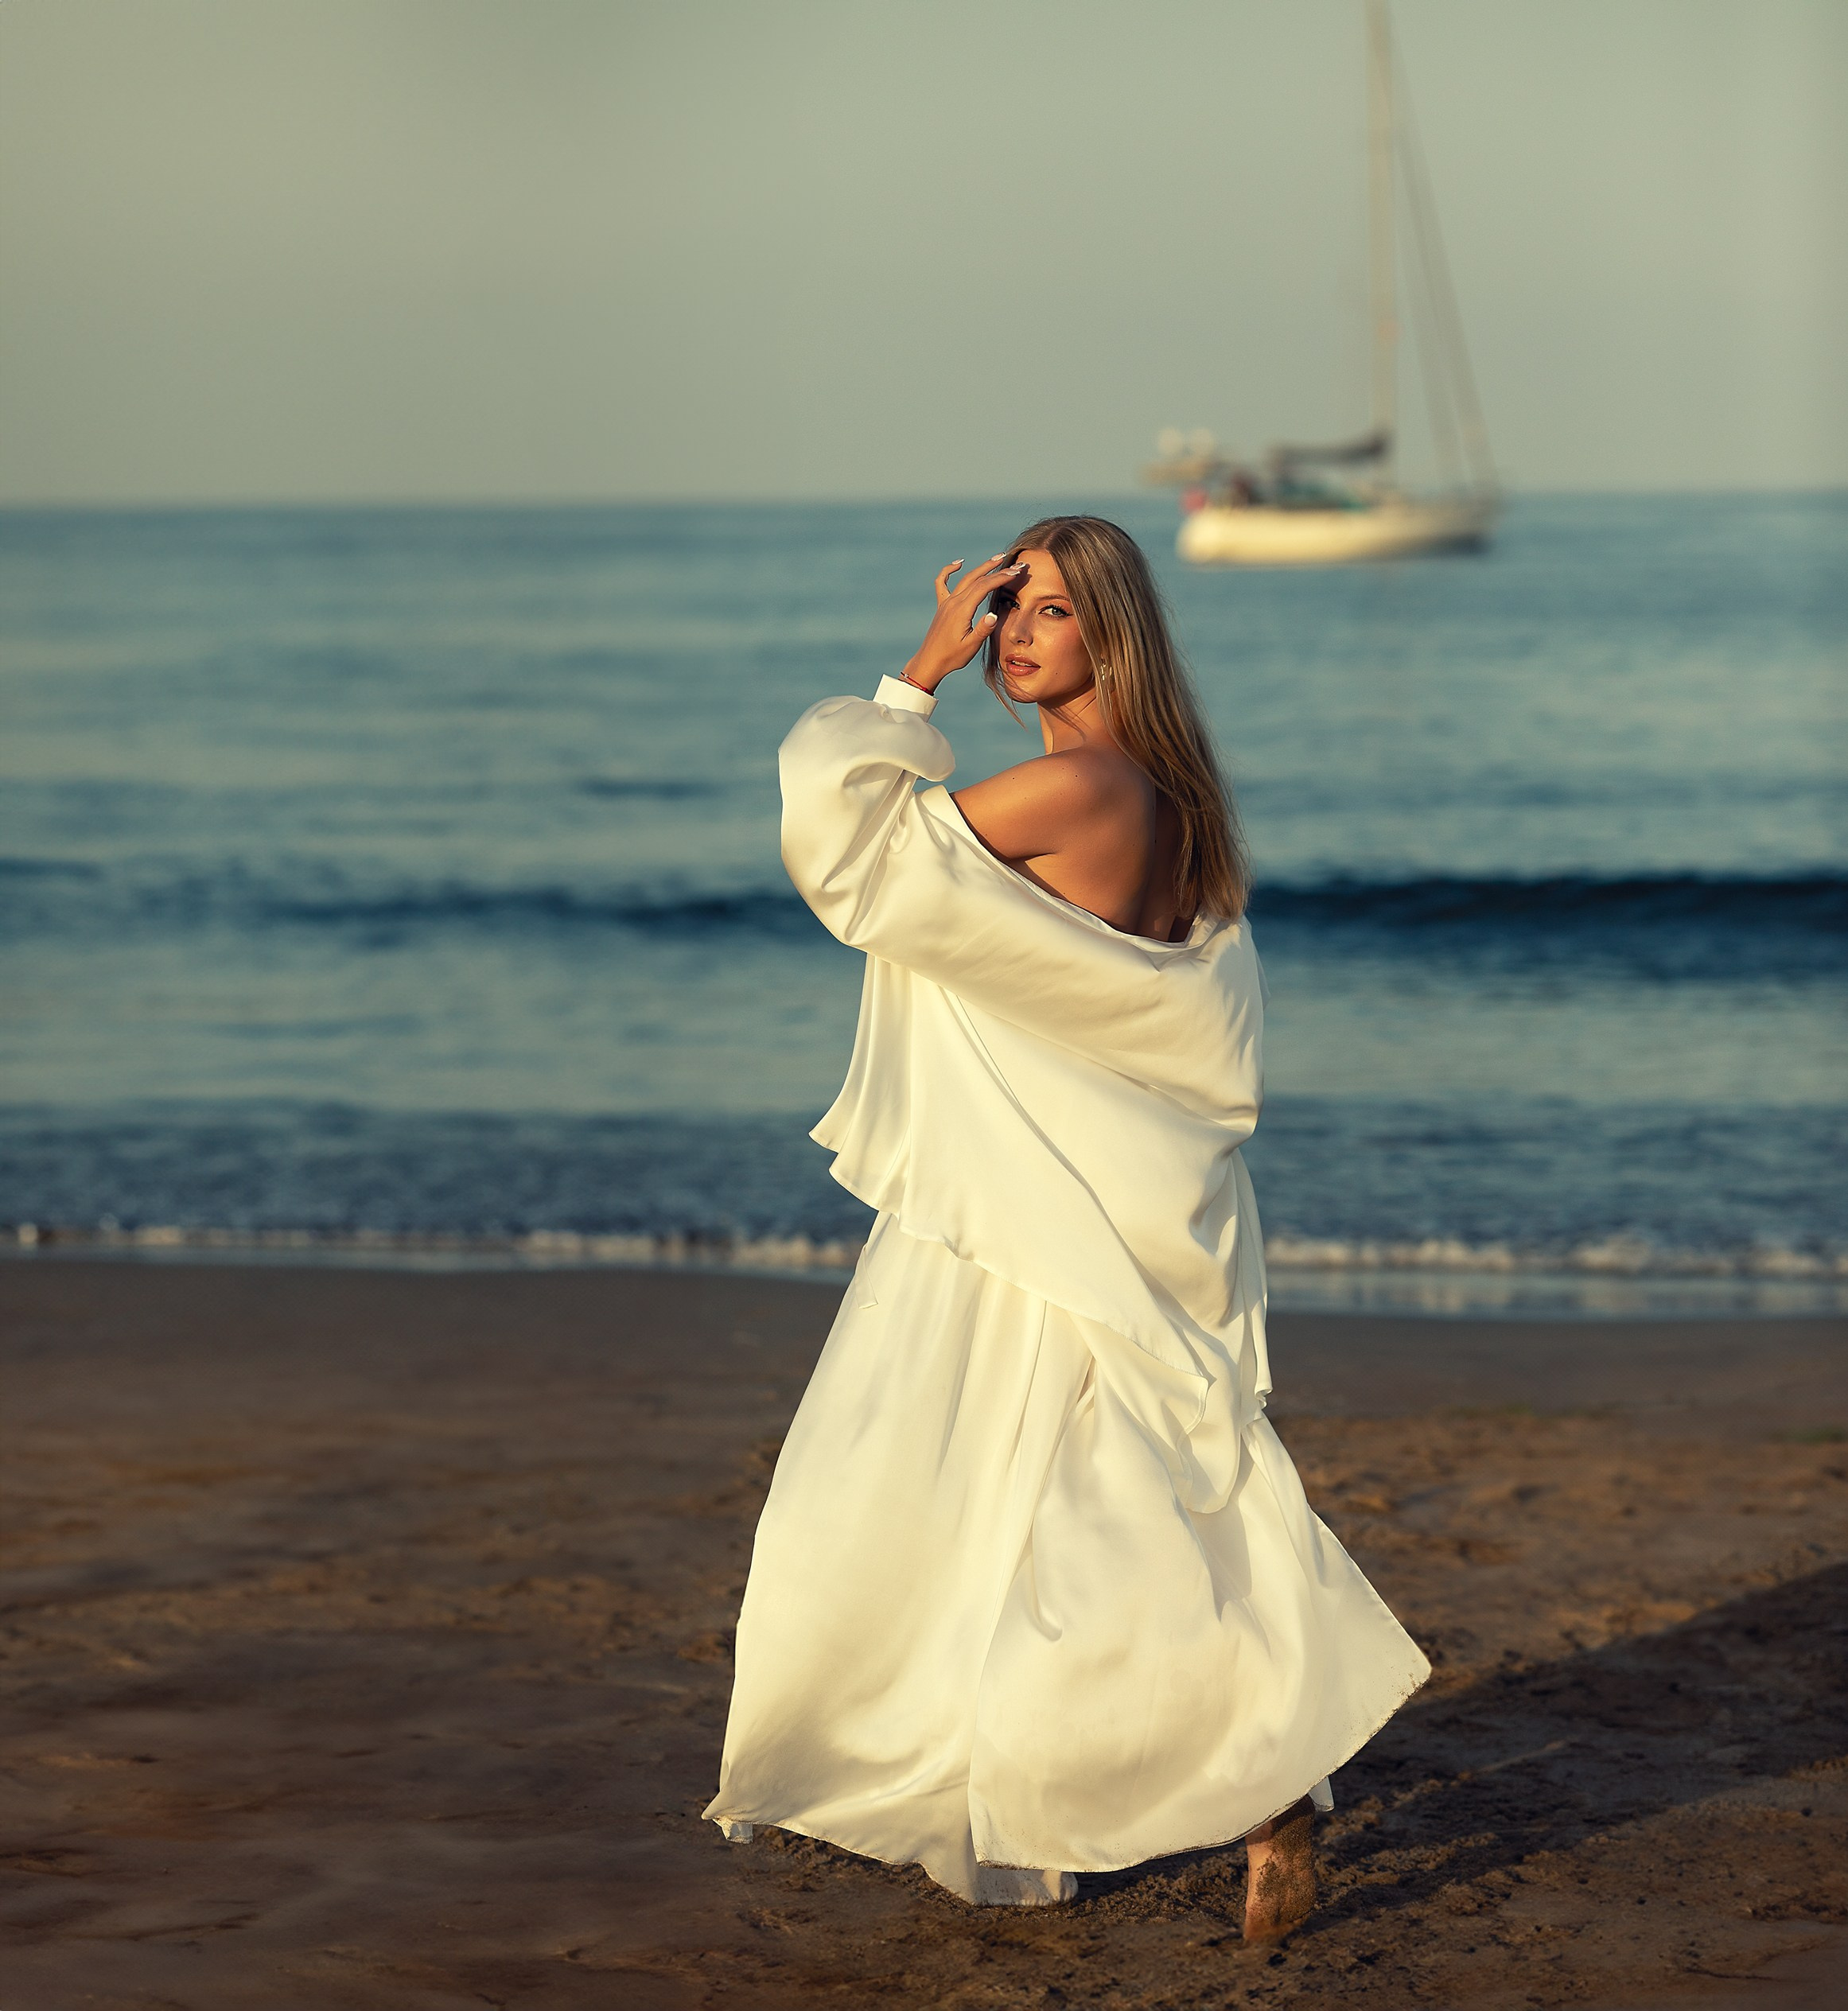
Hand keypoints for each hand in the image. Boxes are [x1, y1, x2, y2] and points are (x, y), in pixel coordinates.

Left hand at [900, 555, 1024, 693]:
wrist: (930, 661)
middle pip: (977, 579)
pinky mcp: (942, 606)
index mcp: (962, 610)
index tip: (1016, 572)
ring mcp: (946, 602)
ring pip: (965, 579)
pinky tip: (958, 564)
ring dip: (982, 567)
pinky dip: (949, 571)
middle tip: (1014, 563)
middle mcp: (953, 602)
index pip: (984, 587)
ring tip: (997, 558)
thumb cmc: (952, 657)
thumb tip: (994, 615)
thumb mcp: (971, 647)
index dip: (1001, 578)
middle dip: (997, 569)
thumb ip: (982, 630)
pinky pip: (942, 583)